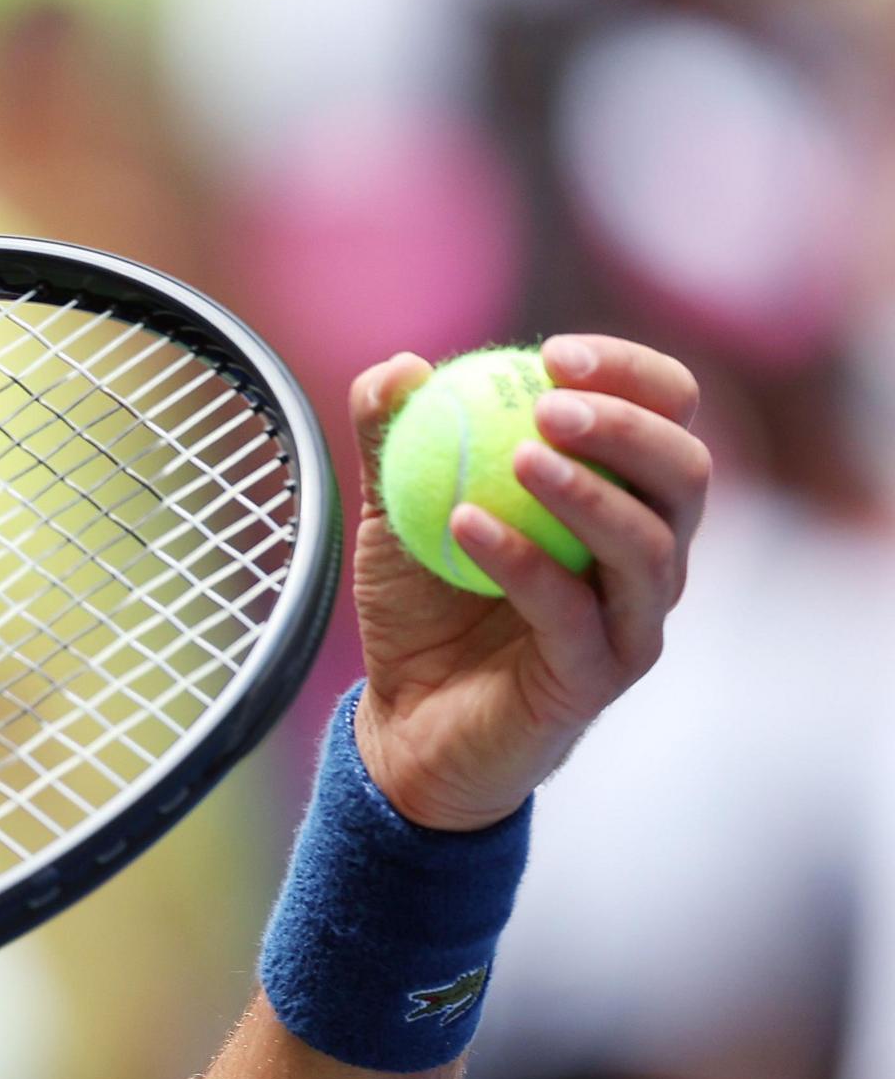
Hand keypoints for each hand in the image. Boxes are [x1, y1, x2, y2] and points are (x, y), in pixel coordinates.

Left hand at [344, 335, 709, 830]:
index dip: (629, 375)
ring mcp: (633, 618)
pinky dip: (525, 561)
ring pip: (650, 545)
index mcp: (622, 495)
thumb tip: (394, 369)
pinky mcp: (599, 674)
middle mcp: (650, 553)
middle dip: (627, 427)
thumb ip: (394, 439)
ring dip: (588, 492)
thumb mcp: (393, 510)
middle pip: (684, 471)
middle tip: (550, 406)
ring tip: (517, 459)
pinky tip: (465, 527)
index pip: (666, 415)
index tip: (553, 356)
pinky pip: (575, 612)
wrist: (403, 722)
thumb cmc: (423, 607)